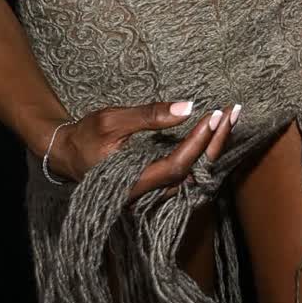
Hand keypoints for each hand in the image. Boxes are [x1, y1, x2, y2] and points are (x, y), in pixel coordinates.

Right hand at [46, 100, 240, 199]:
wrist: (69, 154)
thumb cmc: (87, 136)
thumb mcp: (112, 120)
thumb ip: (148, 115)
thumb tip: (187, 108)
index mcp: (132, 184)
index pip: (176, 166)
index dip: (197, 142)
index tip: (214, 116)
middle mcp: (146, 194)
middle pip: (192, 172)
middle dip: (215, 142)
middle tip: (232, 113)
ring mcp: (153, 192)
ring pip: (193, 173)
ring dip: (213, 146)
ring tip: (230, 118)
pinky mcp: (157, 184)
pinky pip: (188, 171)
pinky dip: (203, 150)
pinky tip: (215, 131)